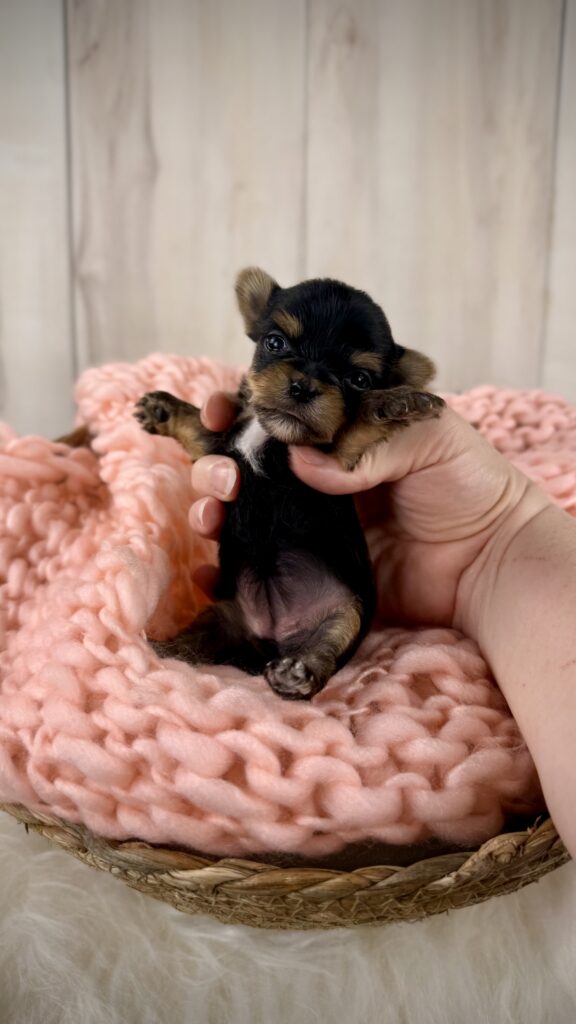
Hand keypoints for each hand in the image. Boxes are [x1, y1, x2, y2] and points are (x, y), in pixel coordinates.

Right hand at [189, 392, 548, 632]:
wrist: (491, 562)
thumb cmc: (469, 485)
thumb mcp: (431, 435)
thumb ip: (367, 442)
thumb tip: (301, 462)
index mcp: (337, 434)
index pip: (274, 413)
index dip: (237, 408)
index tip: (219, 411)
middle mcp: (314, 478)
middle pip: (243, 464)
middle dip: (215, 464)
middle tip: (227, 477)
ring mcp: (309, 528)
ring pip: (240, 516)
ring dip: (211, 511)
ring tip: (214, 516)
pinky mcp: (312, 574)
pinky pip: (258, 573)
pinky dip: (224, 573)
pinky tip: (211, 571)